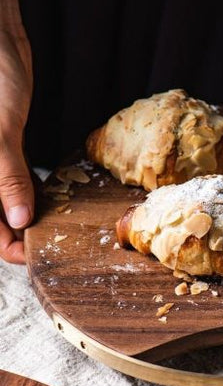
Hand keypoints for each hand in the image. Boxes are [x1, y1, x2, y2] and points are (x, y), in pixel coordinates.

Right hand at [0, 27, 32, 262]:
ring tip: (54, 220)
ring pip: (5, 201)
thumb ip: (7, 177)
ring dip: (27, 212)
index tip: (35, 254)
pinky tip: (46, 194)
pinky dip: (29, 190)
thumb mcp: (0, 131)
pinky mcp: (2, 148)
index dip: (7, 245)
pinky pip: (13, 180)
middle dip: (20, 231)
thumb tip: (20, 221)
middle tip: (53, 237)